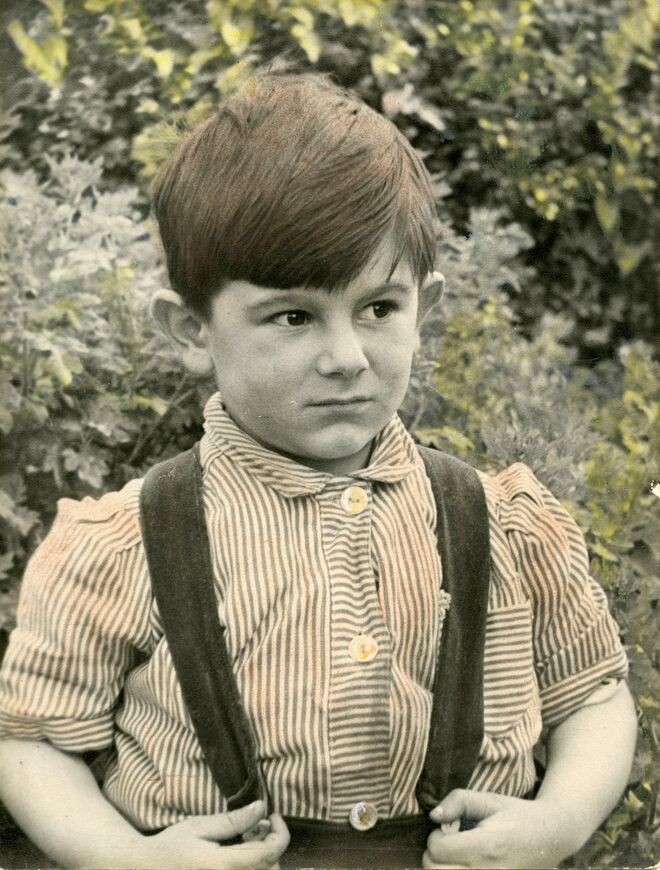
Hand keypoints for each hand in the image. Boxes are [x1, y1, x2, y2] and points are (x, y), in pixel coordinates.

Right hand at [133, 800, 289, 868]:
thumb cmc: (171, 847)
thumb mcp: (200, 827)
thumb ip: (234, 821)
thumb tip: (263, 808)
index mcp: (224, 867)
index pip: (270, 854)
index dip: (280, 833)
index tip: (274, 815)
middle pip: (272, 868)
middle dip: (272, 845)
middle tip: (257, 826)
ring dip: (264, 858)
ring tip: (246, 840)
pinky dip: (254, 867)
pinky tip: (240, 856)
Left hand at [422, 789, 572, 868]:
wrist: (551, 838)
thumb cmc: (517, 815)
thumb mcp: (488, 799)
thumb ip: (458, 801)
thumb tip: (434, 816)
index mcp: (485, 847)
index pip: (436, 849)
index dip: (437, 835)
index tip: (452, 828)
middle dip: (435, 854)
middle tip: (452, 842)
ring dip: (444, 866)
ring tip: (460, 854)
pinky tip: (466, 864)